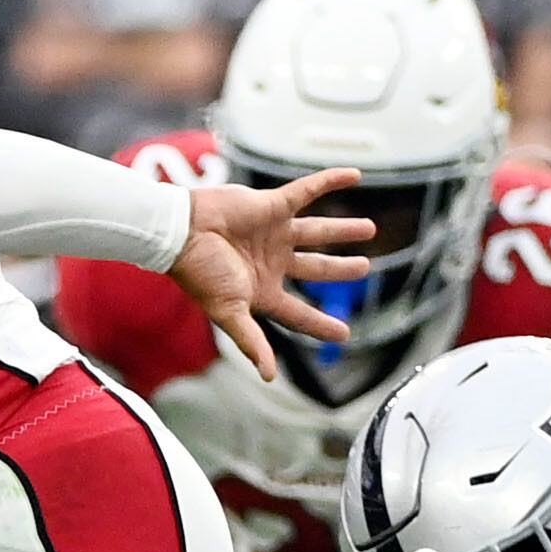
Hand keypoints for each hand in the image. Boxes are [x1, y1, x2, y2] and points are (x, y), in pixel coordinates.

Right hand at [172, 171, 366, 381]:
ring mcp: (273, 233)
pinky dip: (330, 182)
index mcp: (263, 291)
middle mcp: (272, 262)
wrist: (181, 231)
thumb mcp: (229, 312)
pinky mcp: (272, 205)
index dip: (321, 325)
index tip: (345, 334)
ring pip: (317, 231)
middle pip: (316, 268)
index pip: (299, 313)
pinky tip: (355, 175)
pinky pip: (306, 191)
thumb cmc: (200, 273)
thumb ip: (250, 342)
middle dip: (340, 270)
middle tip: (365, 269)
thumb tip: (269, 376)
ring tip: (369, 228)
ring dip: (343, 229)